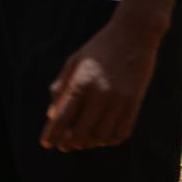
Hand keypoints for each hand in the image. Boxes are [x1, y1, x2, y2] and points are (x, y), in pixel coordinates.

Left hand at [40, 17, 164, 150]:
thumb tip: (52, 115)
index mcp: (81, 83)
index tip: (46, 143)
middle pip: (81, 132)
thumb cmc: (99, 47)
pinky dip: (110, 140)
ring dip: (89, 144)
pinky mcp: (135, 102)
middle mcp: (100, 94)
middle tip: (63, 146)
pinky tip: (101, 138)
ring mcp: (120, 100)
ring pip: (101, 136)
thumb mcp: (73, 62)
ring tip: (81, 143)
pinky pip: (122, 131)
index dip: (52, 134)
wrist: (134, 34)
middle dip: (69, 143)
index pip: (62, 117)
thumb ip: (61, 88)